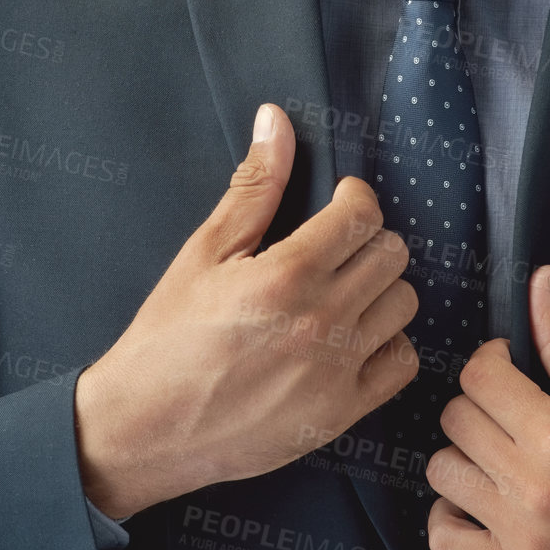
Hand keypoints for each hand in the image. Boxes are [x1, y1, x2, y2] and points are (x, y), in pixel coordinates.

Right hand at [74, 103, 420, 517]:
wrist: (145, 427)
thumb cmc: (167, 337)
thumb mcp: (204, 252)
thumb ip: (254, 187)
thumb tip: (277, 121)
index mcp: (287, 274)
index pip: (362, 215)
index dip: (353, 200)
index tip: (336, 205)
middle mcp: (322, 321)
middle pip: (391, 255)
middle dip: (368, 240)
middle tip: (335, 248)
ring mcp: (337, 371)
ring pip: (403, 305)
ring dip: (380, 290)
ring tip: (342, 292)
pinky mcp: (342, 412)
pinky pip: (403, 364)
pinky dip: (388, 346)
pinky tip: (354, 339)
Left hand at [424, 265, 549, 549]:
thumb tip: (541, 286)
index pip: (480, 378)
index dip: (491, 360)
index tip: (510, 365)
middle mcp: (533, 490)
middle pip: (457, 420)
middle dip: (480, 403)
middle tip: (513, 408)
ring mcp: (520, 538)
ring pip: (442, 472)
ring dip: (465, 454)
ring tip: (501, 453)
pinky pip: (443, 540)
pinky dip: (450, 515)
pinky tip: (481, 499)